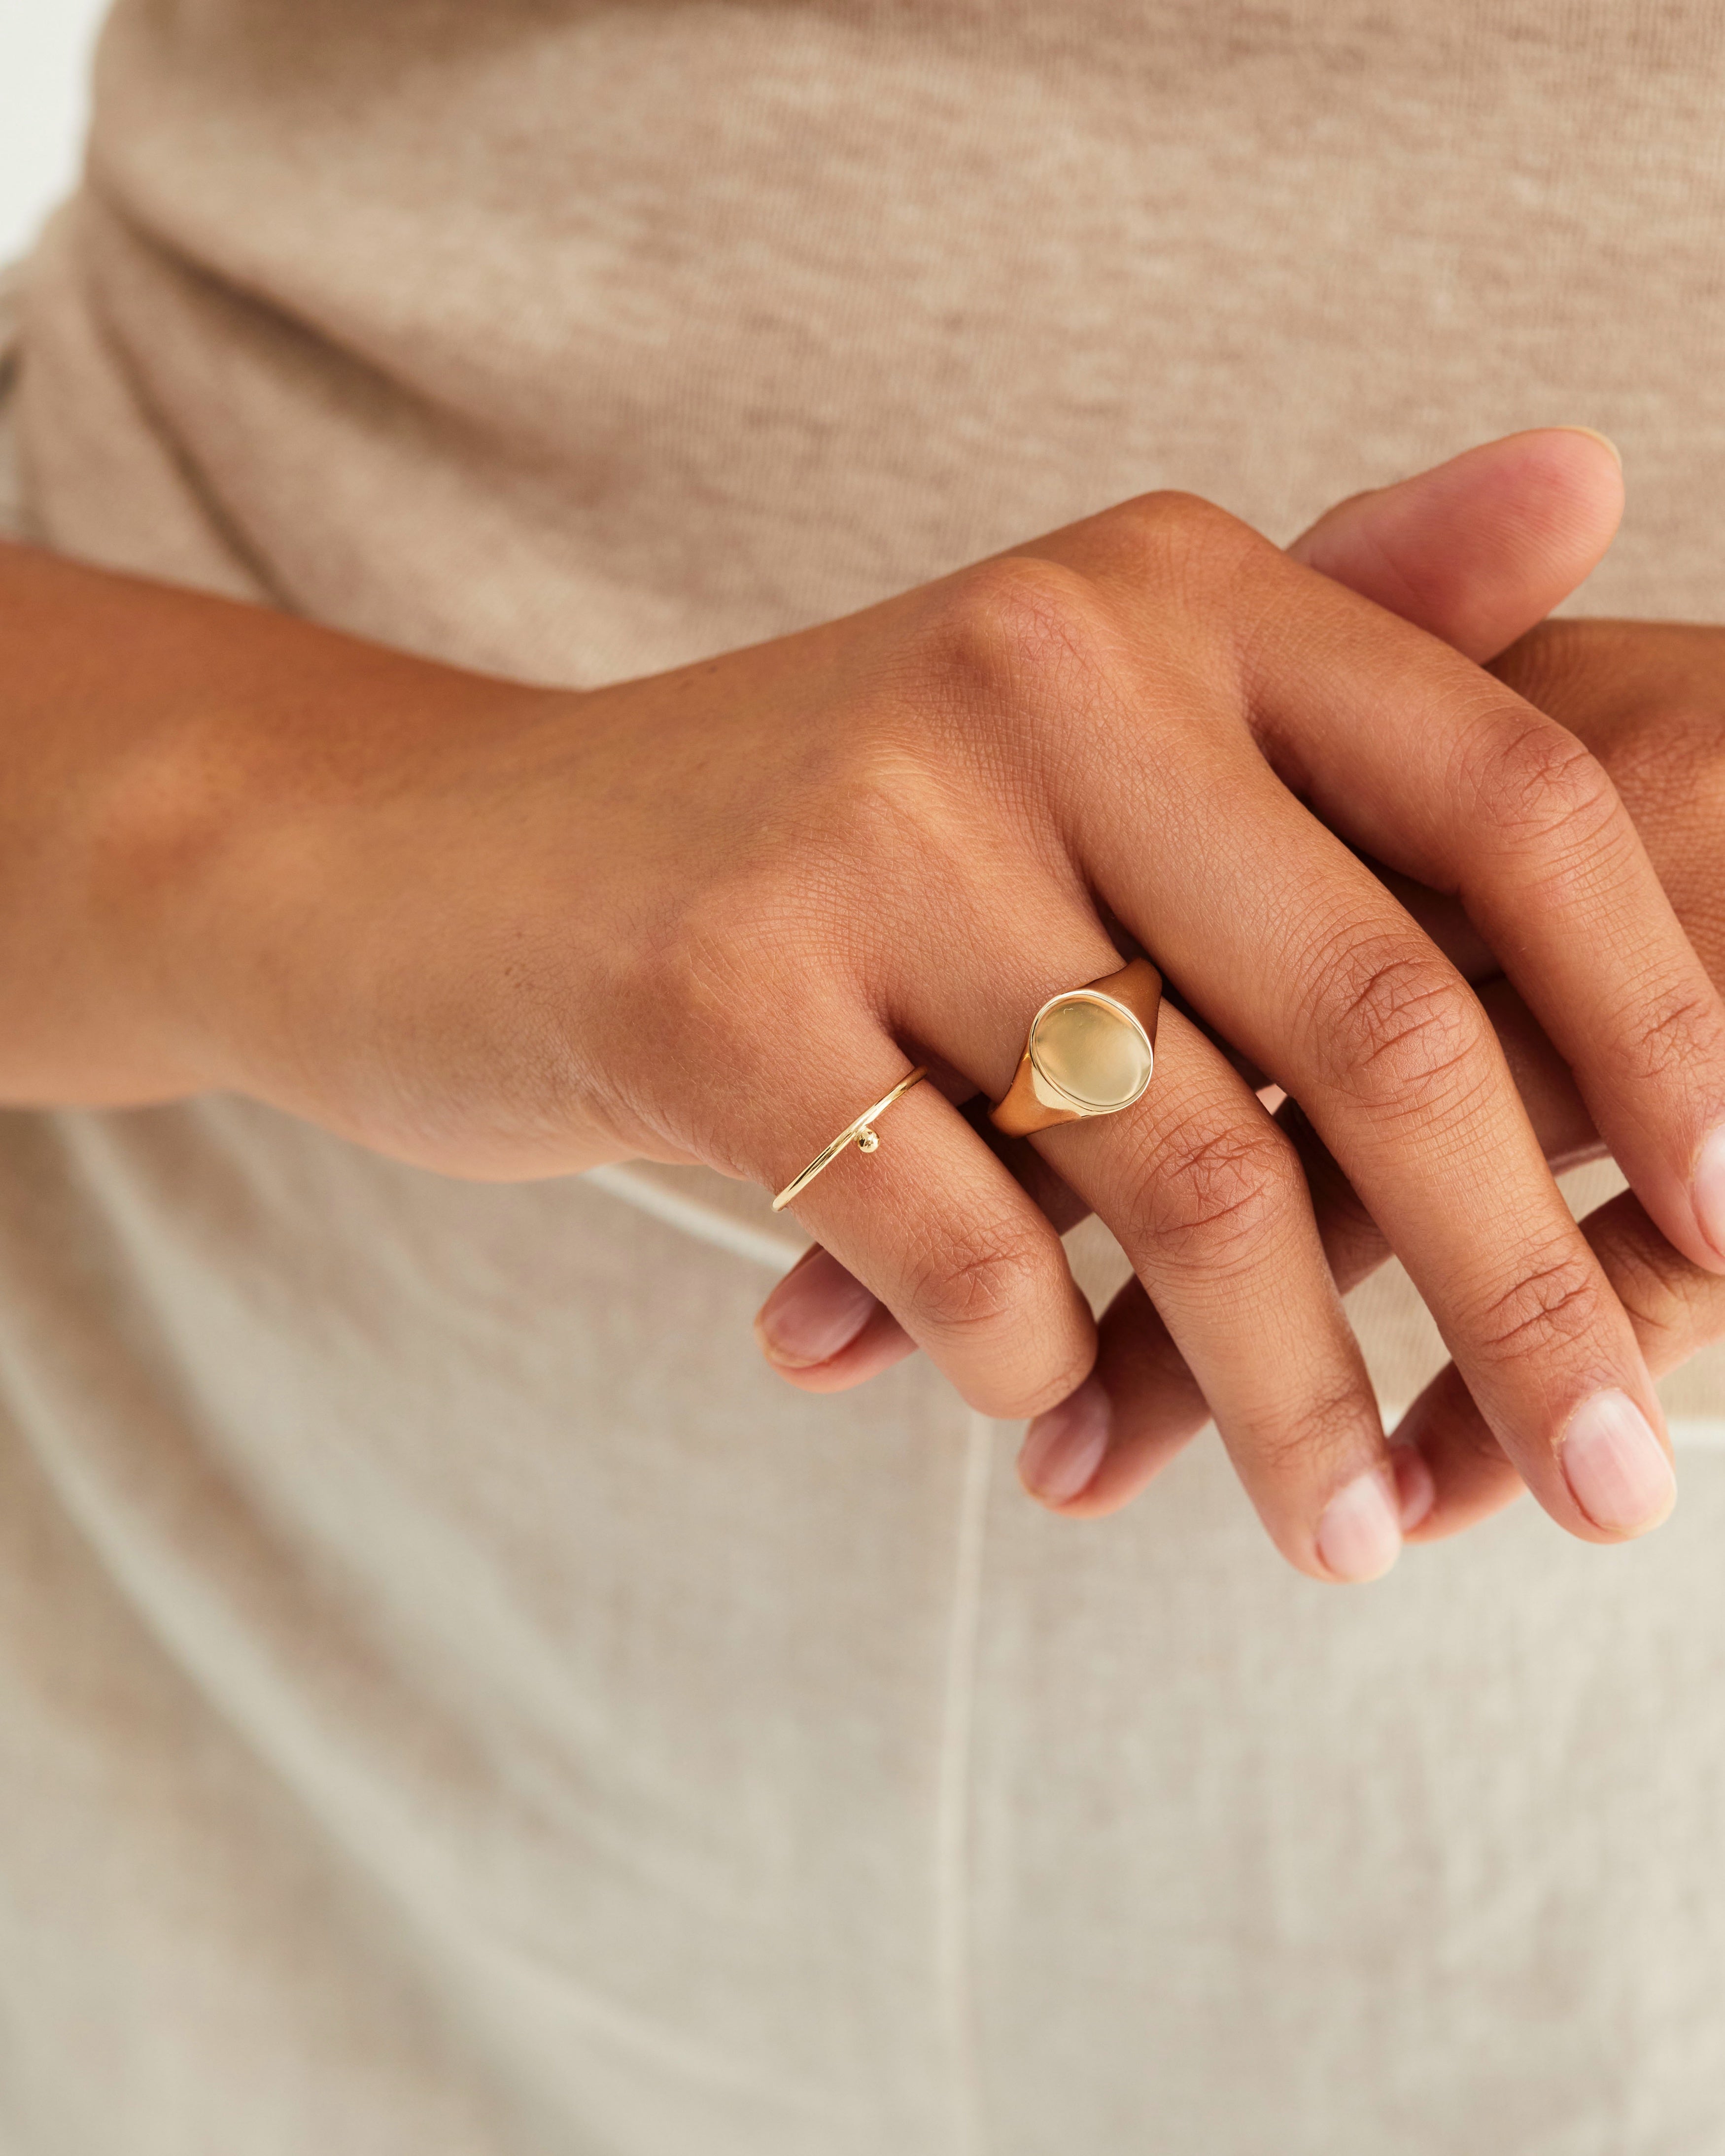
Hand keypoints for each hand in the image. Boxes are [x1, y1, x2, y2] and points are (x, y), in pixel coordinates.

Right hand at [15, 436, 1716, 1583]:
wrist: (429, 871)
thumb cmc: (796, 842)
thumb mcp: (1061, 736)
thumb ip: (1317, 648)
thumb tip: (1592, 465)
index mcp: (1162, 593)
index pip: (1503, 808)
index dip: (1663, 1032)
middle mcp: (1037, 661)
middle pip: (1379, 1028)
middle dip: (1525, 1293)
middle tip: (1618, 1487)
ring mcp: (866, 822)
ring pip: (1181, 1181)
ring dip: (1289, 1398)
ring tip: (1344, 1546)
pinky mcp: (713, 986)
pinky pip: (973, 1255)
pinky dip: (1037, 1370)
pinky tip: (1040, 1414)